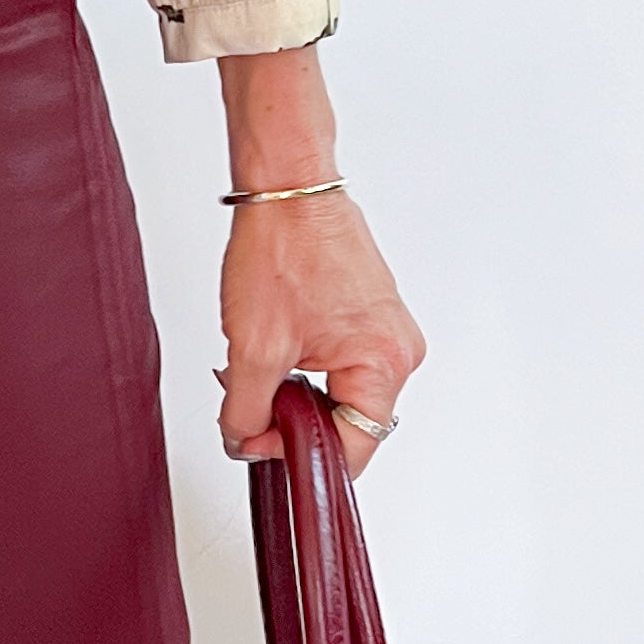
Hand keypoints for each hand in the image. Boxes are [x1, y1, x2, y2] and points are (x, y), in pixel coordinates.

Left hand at [211, 45, 425, 475]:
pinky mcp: (371, 317)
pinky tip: (276, 345)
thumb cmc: (284, 245)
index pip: (354, 449)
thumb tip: (245, 442)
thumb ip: (247, 411)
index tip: (259, 446)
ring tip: (260, 360)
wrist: (287, 187)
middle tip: (249, 399)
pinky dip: (304, 365)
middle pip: (348, 423)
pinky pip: (341, 364)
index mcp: (384, 363)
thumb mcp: (253, 346)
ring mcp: (388, 331)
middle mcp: (398, 350)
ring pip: (339, 393)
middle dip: (293, 419)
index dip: (299, 456)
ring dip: (295, 391)